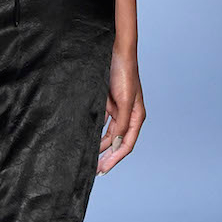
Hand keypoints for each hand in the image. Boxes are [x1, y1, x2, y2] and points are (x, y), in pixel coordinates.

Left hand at [97, 46, 144, 174]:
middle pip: (117, 143)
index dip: (115, 159)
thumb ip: (122, 123)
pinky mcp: (105, 102)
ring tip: (88, 158)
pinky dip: (94, 132)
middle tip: (93, 170)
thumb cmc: (124, 72)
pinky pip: (99, 122)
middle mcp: (127, 116)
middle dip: (106, 156)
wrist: (114, 50)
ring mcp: (116, 110)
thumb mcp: (125, 100)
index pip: (126, 145)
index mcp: (136, 117)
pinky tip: (85, 138)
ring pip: (107, 134)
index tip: (102, 170)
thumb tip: (116, 143)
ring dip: (99, 146)